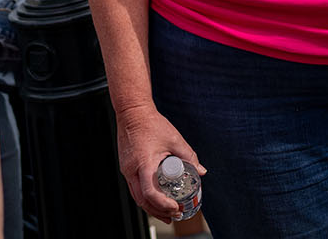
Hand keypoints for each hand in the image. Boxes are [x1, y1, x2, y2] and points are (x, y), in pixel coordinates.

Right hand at [114, 104, 204, 222]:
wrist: (132, 112)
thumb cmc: (151, 123)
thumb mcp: (175, 139)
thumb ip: (189, 157)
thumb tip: (201, 171)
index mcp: (143, 163)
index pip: (150, 192)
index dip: (163, 204)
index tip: (175, 207)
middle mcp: (131, 169)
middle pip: (142, 201)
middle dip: (159, 211)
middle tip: (174, 215)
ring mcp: (126, 170)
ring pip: (137, 197)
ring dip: (151, 207)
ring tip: (167, 213)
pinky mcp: (126, 168)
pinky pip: (135, 188)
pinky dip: (145, 197)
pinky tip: (156, 199)